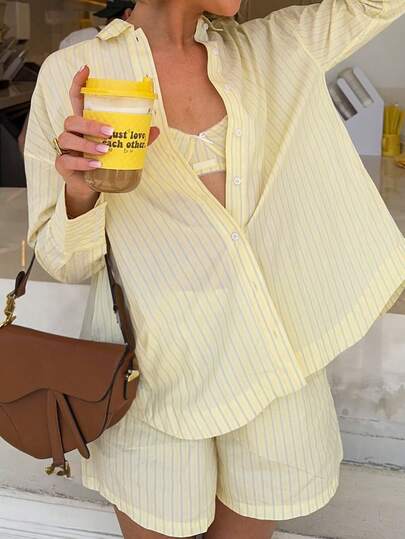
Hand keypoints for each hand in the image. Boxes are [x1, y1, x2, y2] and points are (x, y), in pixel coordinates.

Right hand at [55, 65, 159, 197]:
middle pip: (72, 119)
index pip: (76, 98)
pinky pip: (67, 160)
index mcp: (84, 123)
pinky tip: (95, 164)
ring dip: (87, 144)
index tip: (86, 69)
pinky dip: (82, 162)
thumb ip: (134, 139)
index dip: (78, 83)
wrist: (91, 187)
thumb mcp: (120, 149)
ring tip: (105, 151)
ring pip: (68, 138)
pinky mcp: (62, 164)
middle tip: (110, 132)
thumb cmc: (103, 162)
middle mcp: (72, 132)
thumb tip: (155, 129)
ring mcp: (65, 148)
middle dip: (90, 124)